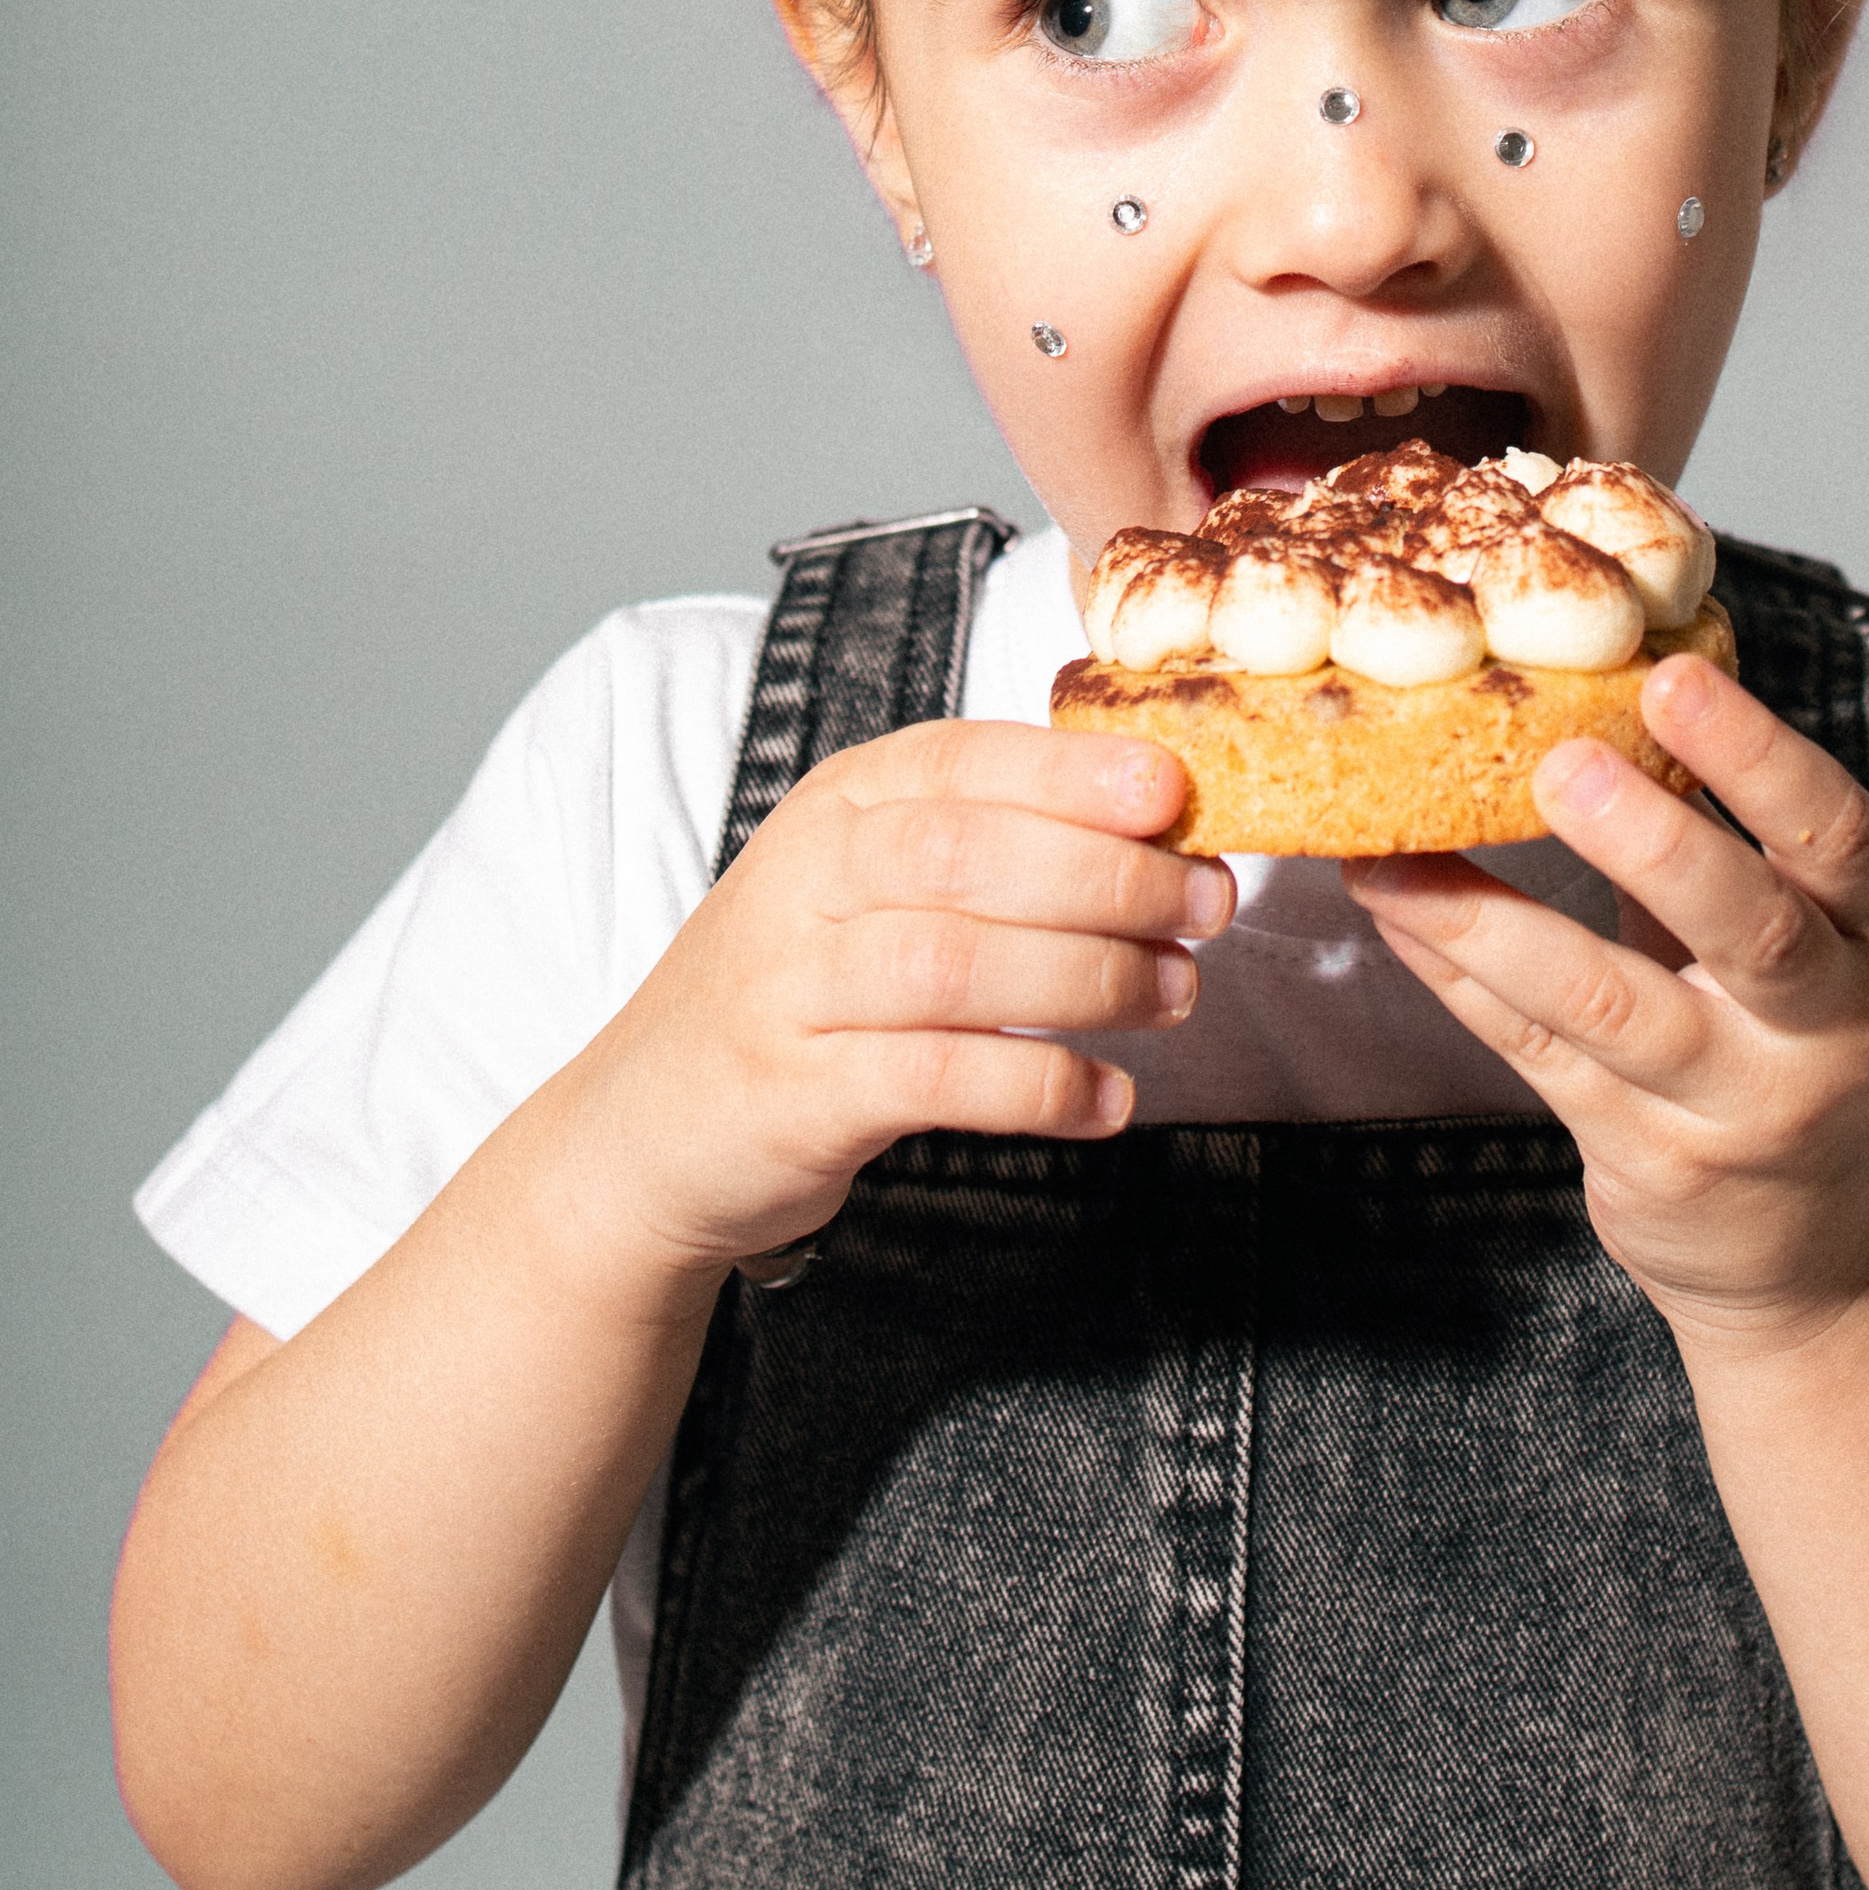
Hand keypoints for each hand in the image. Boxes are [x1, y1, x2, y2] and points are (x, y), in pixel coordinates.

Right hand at [547, 721, 1223, 1300]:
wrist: (642, 1130)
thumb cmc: (801, 991)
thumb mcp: (869, 886)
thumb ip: (988, 849)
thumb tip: (1160, 832)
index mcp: (835, 807)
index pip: (960, 759)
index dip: (1073, 772)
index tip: (1174, 793)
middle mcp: (804, 880)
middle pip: (966, 854)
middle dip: (1107, 877)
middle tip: (1206, 907)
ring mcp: (790, 988)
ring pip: (954, 962)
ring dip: (1088, 977)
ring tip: (1175, 994)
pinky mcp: (794, 1094)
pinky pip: (934, 1079)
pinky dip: (1036, 1085)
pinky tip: (1106, 1098)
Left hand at [1345, 649, 1868, 1349]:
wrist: (1818, 1255)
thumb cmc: (1787, 1044)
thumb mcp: (1804, 935)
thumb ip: (1725, 834)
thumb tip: (1600, 681)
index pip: (1836, 834)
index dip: (1757, 755)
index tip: (1672, 676)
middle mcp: (1823, 1025)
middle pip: (1751, 928)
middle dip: (1657, 842)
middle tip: (1561, 762)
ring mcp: (1736, 1105)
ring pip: (1609, 1007)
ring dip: (1494, 922)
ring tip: (1396, 852)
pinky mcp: (1649, 1160)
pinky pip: (1535, 1051)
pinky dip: (1455, 973)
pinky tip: (1393, 909)